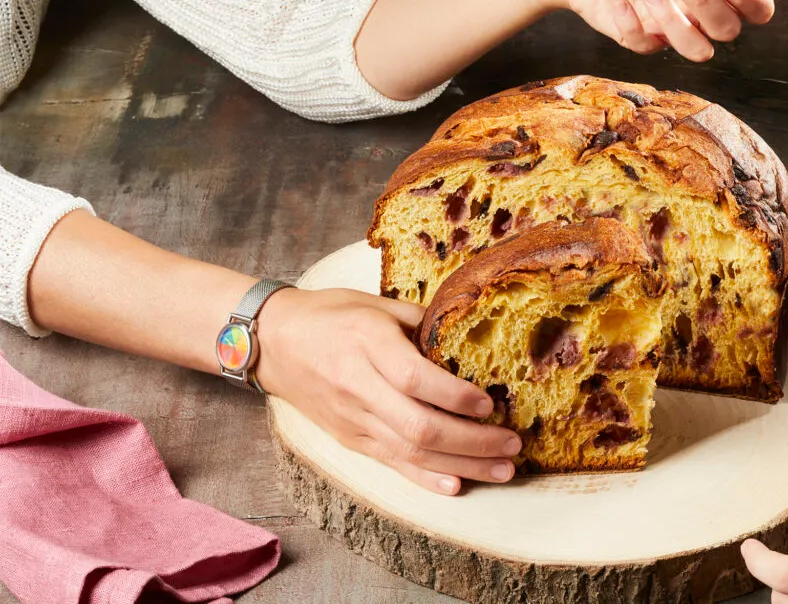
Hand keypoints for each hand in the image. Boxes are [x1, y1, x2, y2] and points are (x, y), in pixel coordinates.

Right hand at [254, 288, 521, 495]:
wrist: (273, 342)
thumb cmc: (331, 315)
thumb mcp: (378, 305)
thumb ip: (425, 322)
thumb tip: (474, 339)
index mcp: (367, 343)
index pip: (414, 379)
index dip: (455, 396)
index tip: (490, 404)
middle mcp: (358, 386)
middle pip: (418, 426)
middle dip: (472, 442)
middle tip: (513, 445)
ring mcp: (353, 418)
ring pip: (410, 452)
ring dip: (462, 465)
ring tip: (503, 470)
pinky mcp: (350, 439)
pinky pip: (392, 464)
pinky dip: (425, 478)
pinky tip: (458, 485)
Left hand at [548, 0, 774, 61]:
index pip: (759, 8)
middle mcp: (702, 13)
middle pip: (729, 30)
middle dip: (705, 3)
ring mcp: (673, 30)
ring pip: (698, 51)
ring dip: (676, 22)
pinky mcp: (641, 38)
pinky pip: (646, 48)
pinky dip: (632, 26)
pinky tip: (621, 3)